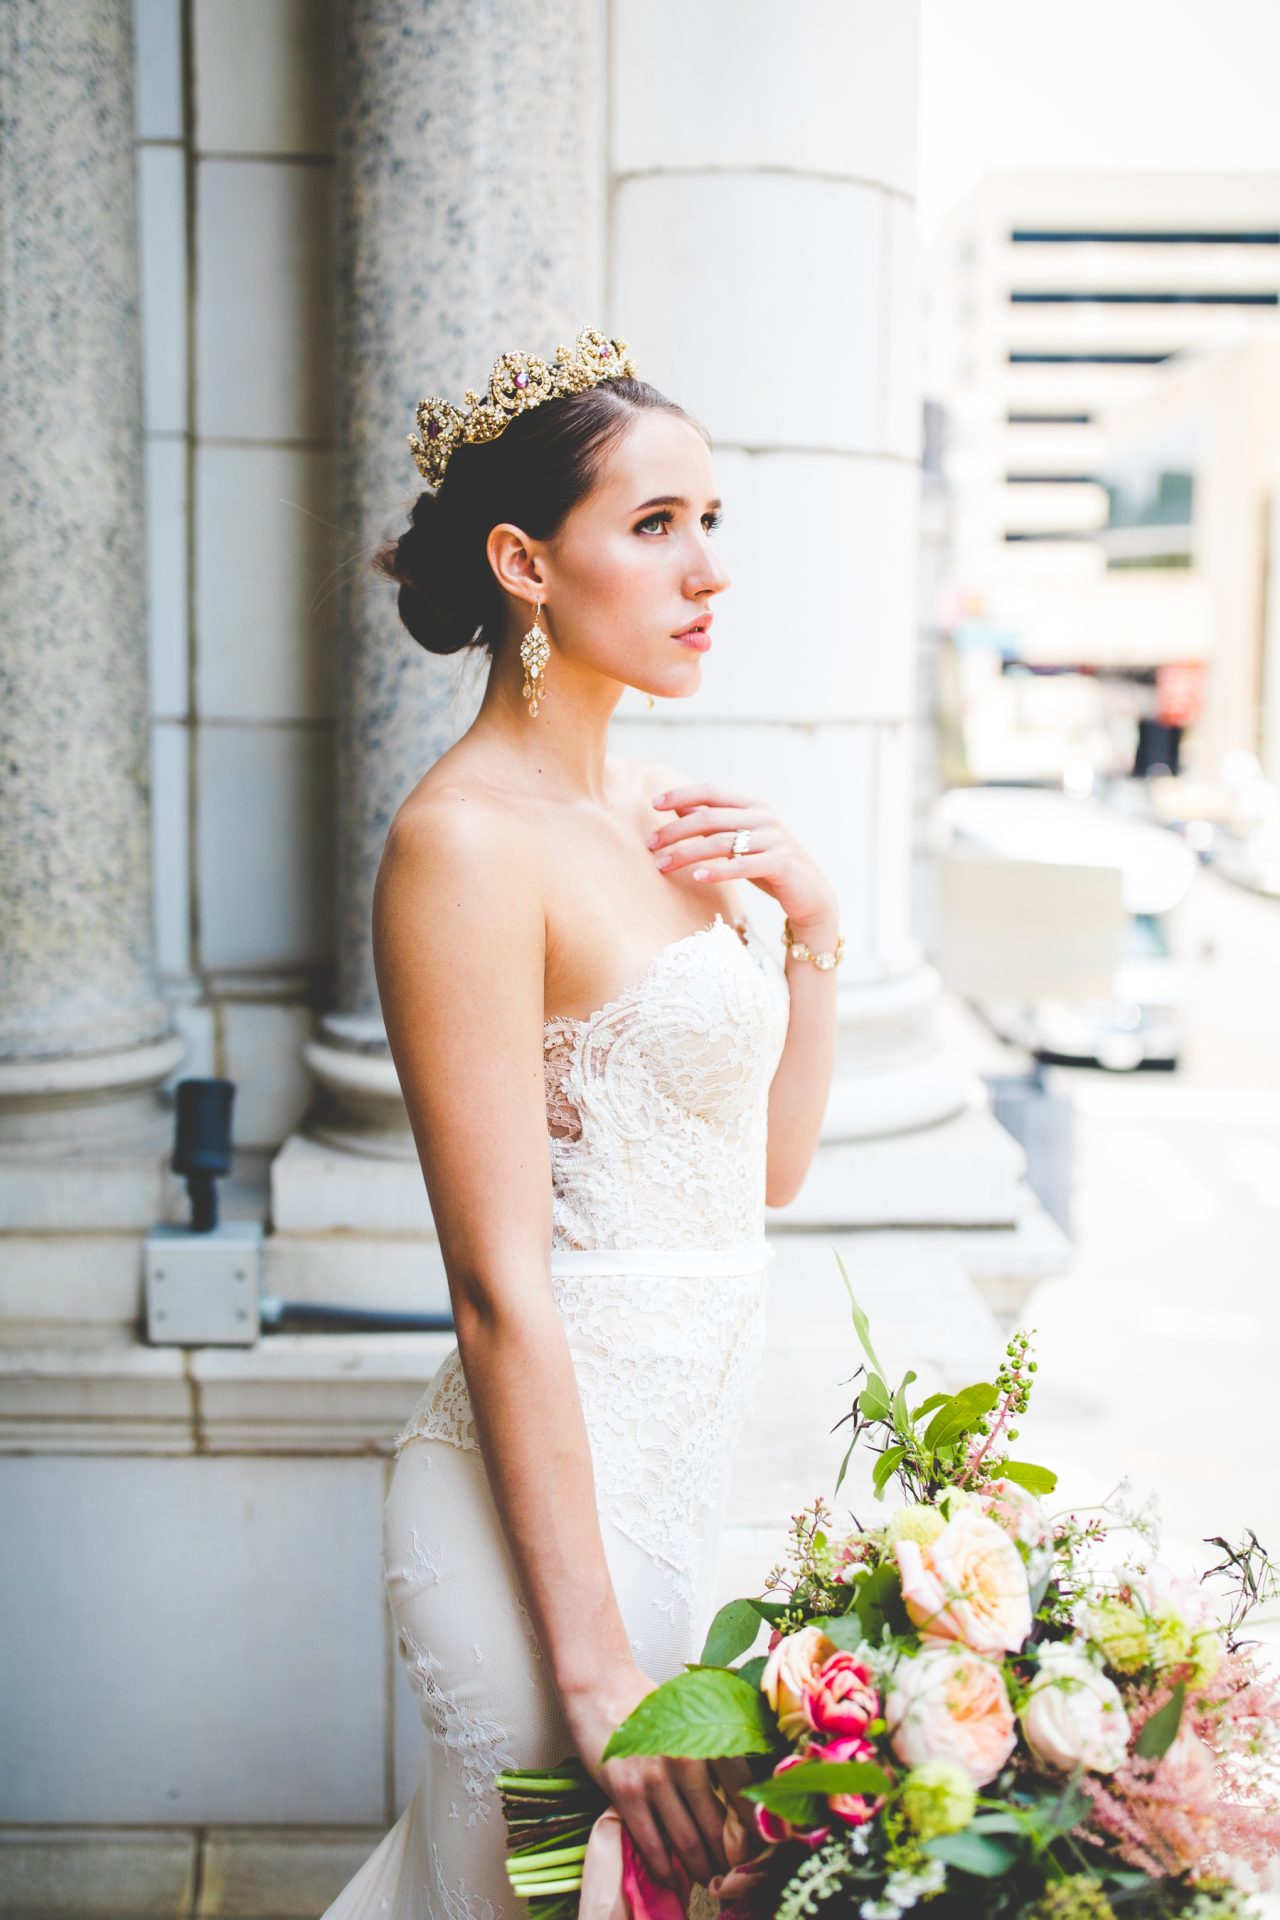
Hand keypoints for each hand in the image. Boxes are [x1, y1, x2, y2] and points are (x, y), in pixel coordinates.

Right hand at [560, 1658, 730, 1890]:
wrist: (599, 1685)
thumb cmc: (645, 1700)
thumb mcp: (690, 1715)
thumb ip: (712, 1749)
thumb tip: (735, 1794)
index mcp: (709, 1737)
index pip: (743, 1791)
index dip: (752, 1826)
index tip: (758, 1845)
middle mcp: (688, 1759)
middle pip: (717, 1825)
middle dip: (728, 1857)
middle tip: (733, 1873)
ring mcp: (656, 1778)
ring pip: (687, 1840)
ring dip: (700, 1868)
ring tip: (709, 1880)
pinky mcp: (627, 1792)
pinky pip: (651, 1842)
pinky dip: (664, 1867)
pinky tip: (672, 1878)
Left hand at [647, 783, 836, 931]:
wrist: (810, 894)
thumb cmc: (769, 866)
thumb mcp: (740, 840)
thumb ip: (714, 823)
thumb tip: (678, 809)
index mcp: (753, 805)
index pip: (711, 792)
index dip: (681, 795)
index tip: (653, 804)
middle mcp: (764, 817)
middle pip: (710, 818)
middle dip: (675, 831)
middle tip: (650, 845)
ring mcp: (774, 839)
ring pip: (721, 842)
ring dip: (687, 854)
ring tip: (663, 866)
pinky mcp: (780, 863)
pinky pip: (742, 865)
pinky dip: (718, 871)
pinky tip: (698, 878)